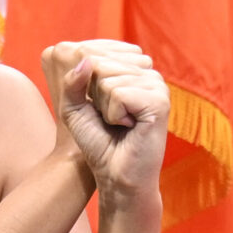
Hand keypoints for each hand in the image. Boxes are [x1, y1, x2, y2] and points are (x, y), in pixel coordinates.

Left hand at [43, 39, 168, 203]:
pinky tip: (130, 126)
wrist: (117, 176)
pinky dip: (115, 115)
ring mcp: (156, 84)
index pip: (93, 56)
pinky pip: (119, 93)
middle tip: (111, 120)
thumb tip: (86, 59)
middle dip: (95, 97)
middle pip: (99, 65)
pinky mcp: (159, 99)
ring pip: (108, 79)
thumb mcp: (75, 108)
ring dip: (105, 108)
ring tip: (121, 123)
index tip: (100, 111)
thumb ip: (73, 82)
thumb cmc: (99, 143)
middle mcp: (147, 72)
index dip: (85, 87)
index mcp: (131, 70)